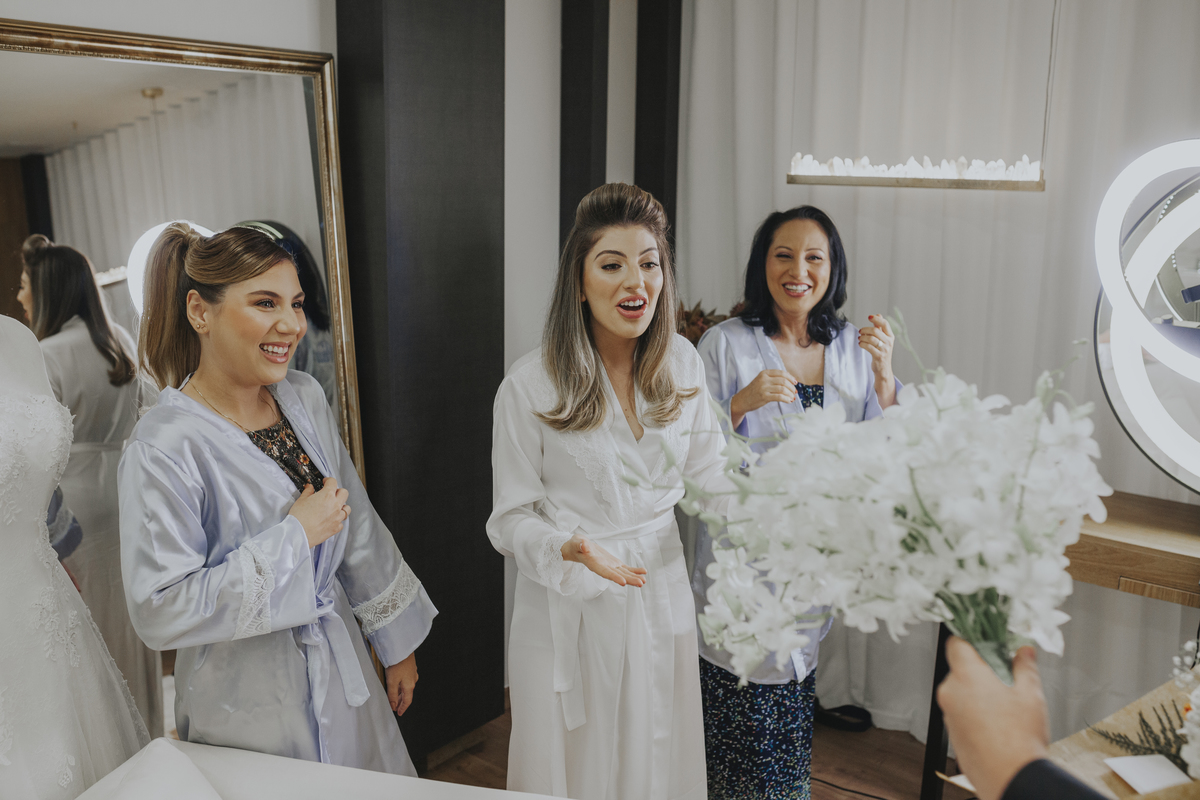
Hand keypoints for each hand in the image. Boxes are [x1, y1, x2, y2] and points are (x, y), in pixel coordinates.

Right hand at [288, 477, 350, 547]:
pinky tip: (331, 519)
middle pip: (344, 493)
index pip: (333, 482)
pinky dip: (338, 520)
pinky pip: (342, 522)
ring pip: (347, 508)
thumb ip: (308, 491)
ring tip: (333, 507)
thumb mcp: (301, 500)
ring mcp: (337, 517)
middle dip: (338, 491)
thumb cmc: (299, 517)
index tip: (325, 482)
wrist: (298, 534)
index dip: (328, 480)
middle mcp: (335, 505)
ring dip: (341, 506)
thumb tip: (310, 487)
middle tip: (330, 494)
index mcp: (327, 495)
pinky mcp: (336, 528)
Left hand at [386, 652, 417, 715]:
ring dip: (401, 693)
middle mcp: (413, 680)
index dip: (403, 708)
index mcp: (409, 686)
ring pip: (407, 687)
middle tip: (395, 707)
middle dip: (401, 702)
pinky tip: (398, 684)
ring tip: (395, 697)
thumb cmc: (397, 663)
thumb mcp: (392, 682)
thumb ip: (392, 695)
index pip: (407, 701)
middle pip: (407, 694)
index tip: (399, 713)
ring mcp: (412, 673)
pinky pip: (407, 680)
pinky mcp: (410, 667)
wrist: (402, 648)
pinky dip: (402, 686)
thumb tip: (393, 705)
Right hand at [560, 535, 647, 586]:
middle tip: (640, 583)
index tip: (623, 582)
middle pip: (617, 575)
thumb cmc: (576, 546)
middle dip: (629, 580)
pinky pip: (625, 568)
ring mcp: (610, 566)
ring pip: (623, 573)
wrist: (579, 548)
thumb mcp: (576, 543)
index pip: (605, 572)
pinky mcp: (614, 564)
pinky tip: (643, 572)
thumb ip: (580, 545)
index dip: (614, 577)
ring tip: (643, 581)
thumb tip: (584, 546)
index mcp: (594, 564)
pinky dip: (634, 570)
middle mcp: (603, 568)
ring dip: (634, 577)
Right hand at [730, 369, 798, 427]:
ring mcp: (763, 388)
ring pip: (782, 389)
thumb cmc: (754, 391)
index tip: (795, 382)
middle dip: (791, 387)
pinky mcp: (764, 397)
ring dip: (790, 393)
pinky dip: (786, 399)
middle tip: (795, 392)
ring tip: (792, 397)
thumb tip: (790, 382)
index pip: (781, 373)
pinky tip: (789, 401)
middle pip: (783, 381)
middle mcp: (764, 379)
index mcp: (764, 373)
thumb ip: (773, 379)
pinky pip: (779, 397)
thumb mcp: (762, 380)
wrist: (742, 400)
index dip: (790, 377)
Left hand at [858, 314, 895, 406]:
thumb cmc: (882, 352)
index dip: (876, 319)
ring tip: (860, 338)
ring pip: (871, 339)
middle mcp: (889, 342)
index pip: (885, 324)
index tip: (869, 317)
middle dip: (865, 330)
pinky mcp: (879, 356)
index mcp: (890, 336)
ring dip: (862, 337)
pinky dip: (862, 344)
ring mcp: (884, 350)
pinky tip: (860, 344)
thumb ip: (880, 328)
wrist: (883, 369)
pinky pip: (868, 347)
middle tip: (860, 331)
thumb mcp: (883, 340)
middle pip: (875, 331)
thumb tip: (878, 315)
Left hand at [937, 638, 1048, 799]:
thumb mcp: (1031, 694)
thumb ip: (1025, 667)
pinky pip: (961, 713)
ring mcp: (948, 714)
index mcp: (967, 676)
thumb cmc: (1019, 740)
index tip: (985, 641)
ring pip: (961, 692)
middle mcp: (951, 693)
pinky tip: (998, 724)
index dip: (971, 639)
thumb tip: (1024, 651)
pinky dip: (975, 713)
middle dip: (981, 671)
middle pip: (961, 669)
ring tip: (1005, 707)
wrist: (1011, 779)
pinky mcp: (952, 733)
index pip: (957, 643)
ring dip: (978, 693)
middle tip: (1005, 678)